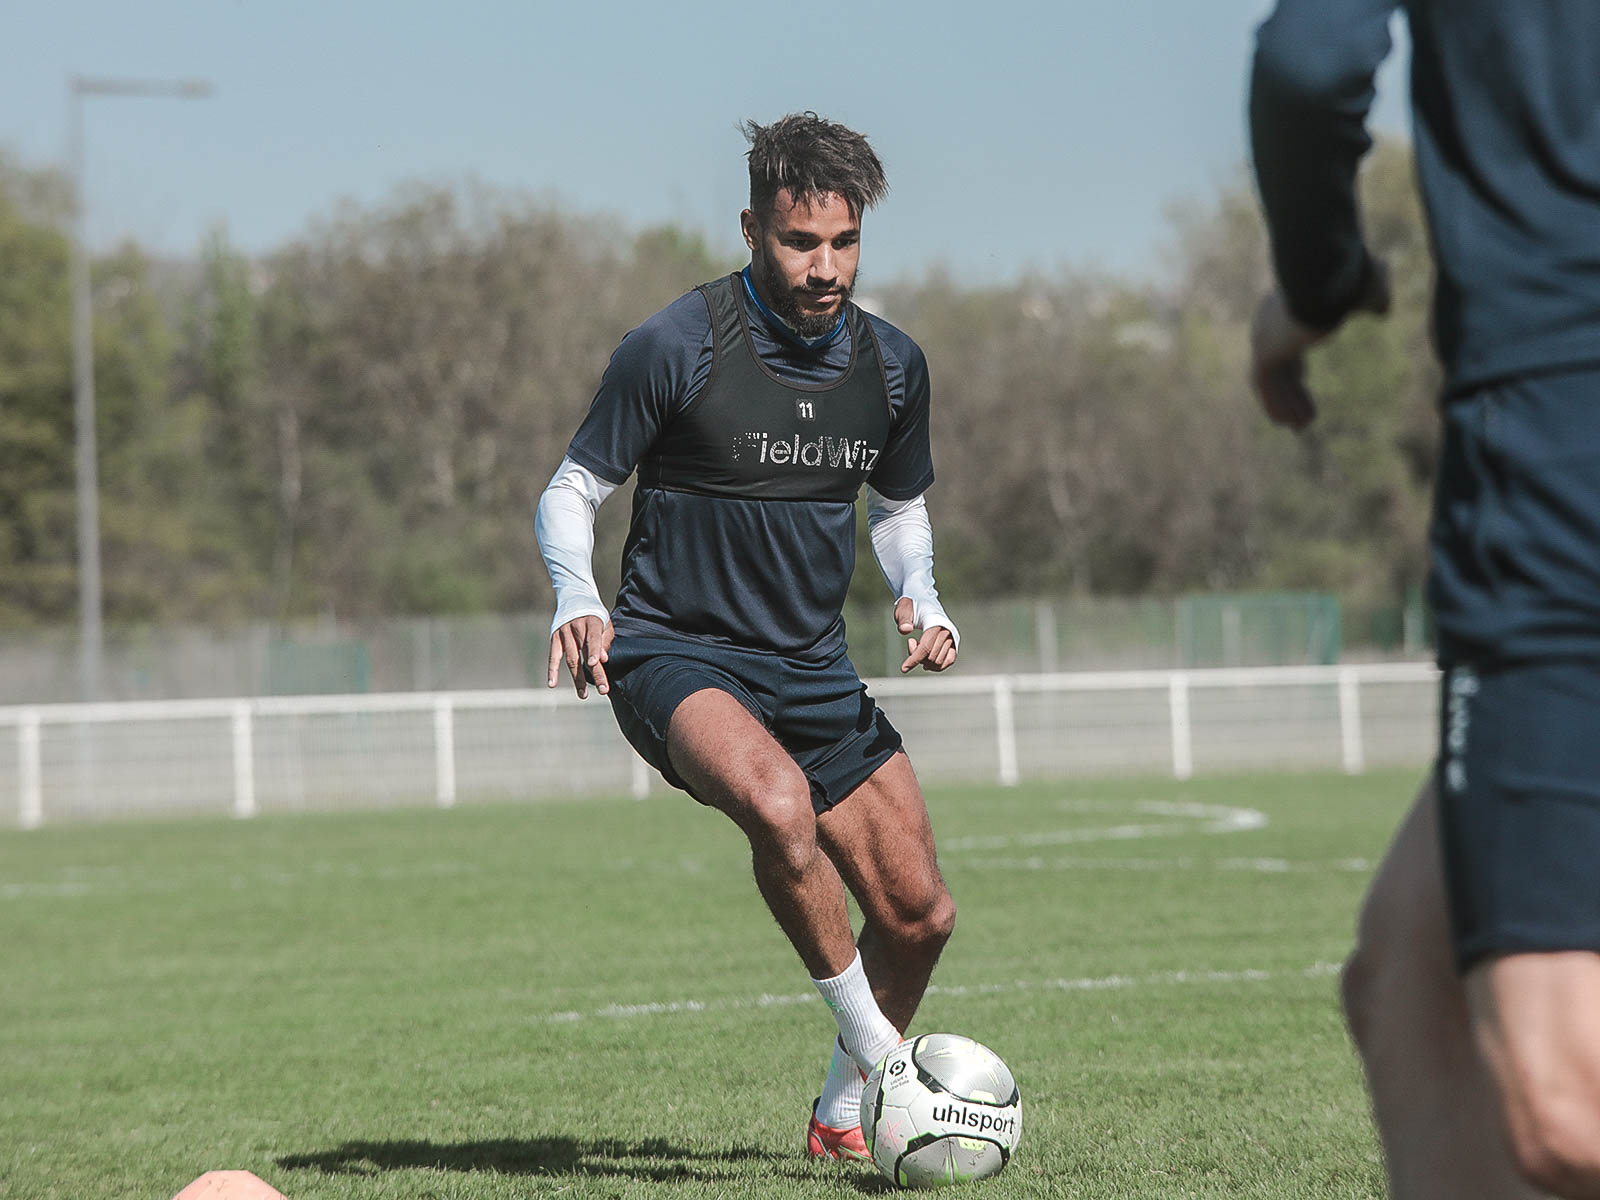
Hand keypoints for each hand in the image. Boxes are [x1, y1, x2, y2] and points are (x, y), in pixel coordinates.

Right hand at [547, 616, 613, 698]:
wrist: (574, 598)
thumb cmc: (594, 616)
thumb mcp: (605, 623)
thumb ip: (605, 640)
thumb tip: (604, 659)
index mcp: (592, 622)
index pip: (592, 638)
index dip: (594, 651)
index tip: (595, 664)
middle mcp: (576, 627)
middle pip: (584, 653)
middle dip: (594, 673)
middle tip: (602, 689)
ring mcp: (563, 633)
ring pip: (570, 659)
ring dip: (577, 678)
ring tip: (583, 694)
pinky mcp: (555, 638)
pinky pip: (553, 656)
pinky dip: (552, 670)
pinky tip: (552, 684)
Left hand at [895, 596, 956, 672]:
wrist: (923, 601)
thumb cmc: (911, 606)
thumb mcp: (903, 609)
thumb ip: (903, 619)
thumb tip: (905, 630)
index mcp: (936, 622)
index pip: (926, 647)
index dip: (914, 659)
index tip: (904, 668)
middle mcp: (948, 631)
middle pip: (931, 656)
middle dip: (917, 657)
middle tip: (911, 643)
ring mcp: (952, 637)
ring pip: (939, 661)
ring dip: (925, 661)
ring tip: (919, 647)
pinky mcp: (954, 643)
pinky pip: (949, 661)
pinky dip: (937, 665)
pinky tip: (926, 660)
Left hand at [1250, 258, 1388, 430]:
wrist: (1328, 281)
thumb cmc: (1351, 280)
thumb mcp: (1369, 288)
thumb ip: (1373, 300)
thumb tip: (1382, 310)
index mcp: (1289, 305)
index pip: (1287, 342)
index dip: (1296, 365)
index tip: (1304, 381)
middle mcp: (1270, 321)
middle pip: (1279, 365)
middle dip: (1292, 392)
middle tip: (1304, 416)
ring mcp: (1264, 336)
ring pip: (1272, 379)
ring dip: (1286, 404)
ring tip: (1301, 427)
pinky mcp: (1263, 352)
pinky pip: (1264, 385)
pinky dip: (1273, 403)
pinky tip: (1285, 422)